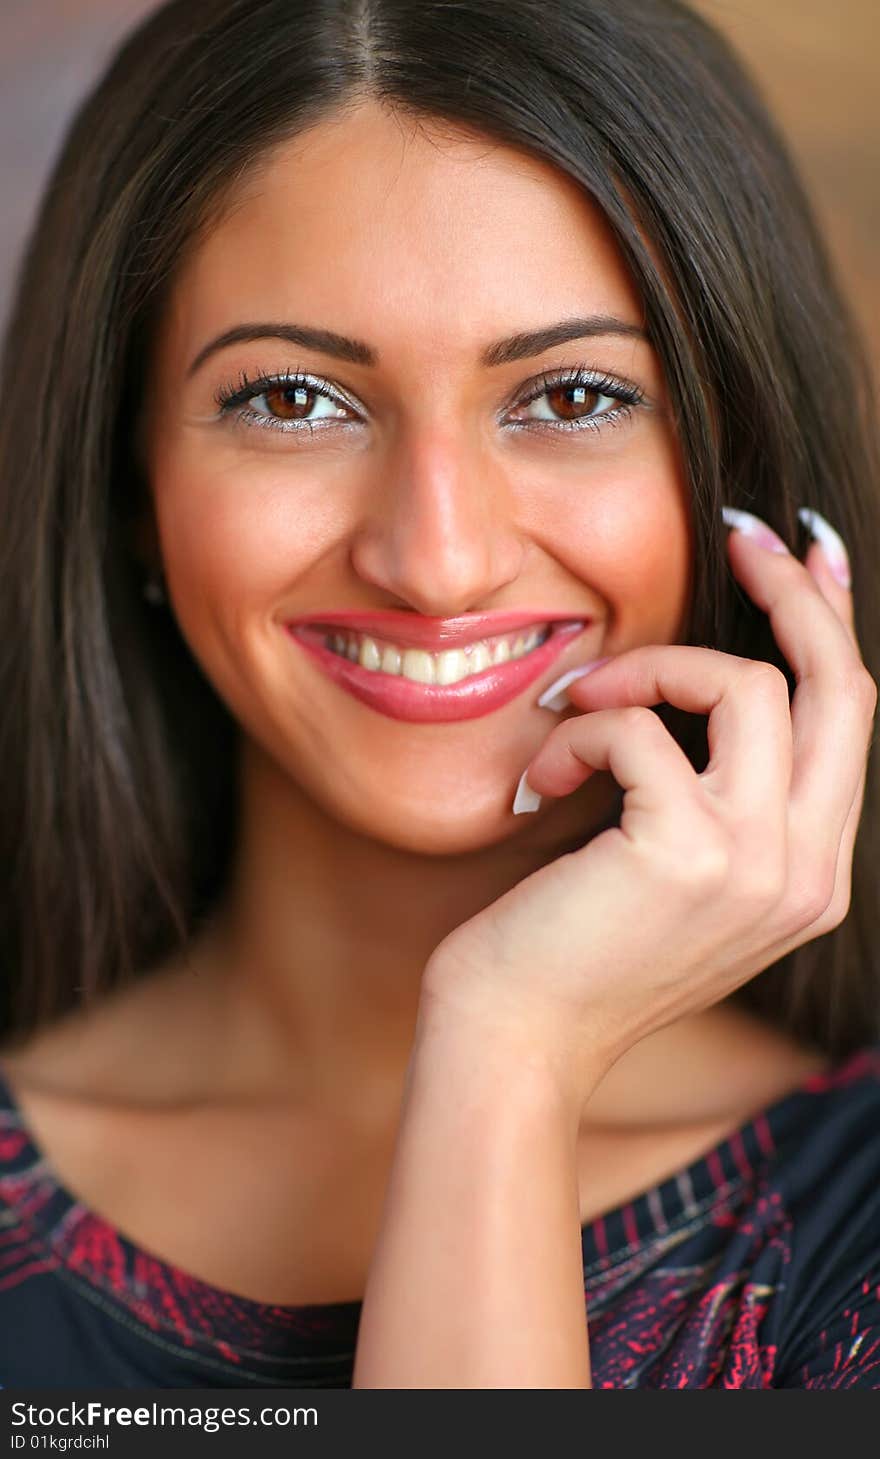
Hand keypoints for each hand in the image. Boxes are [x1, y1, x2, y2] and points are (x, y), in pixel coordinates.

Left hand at [423, 513, 877, 1104]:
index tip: (802, 549)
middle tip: (735, 534)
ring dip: (647, 669)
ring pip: (749, 686)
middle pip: (840, 685)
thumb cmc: (572, 951)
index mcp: (809, 874)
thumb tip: (715, 680)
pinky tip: (536, 783)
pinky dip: (578, 731)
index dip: (833, 621)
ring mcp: (758, 866)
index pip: (850, 720)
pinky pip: (639, 728)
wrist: (514, 1046)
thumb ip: (719, 796)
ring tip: (577, 705)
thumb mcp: (673, 874)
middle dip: (790, 592)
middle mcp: (807, 872)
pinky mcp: (685, 854)